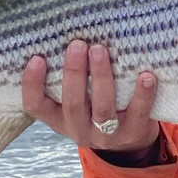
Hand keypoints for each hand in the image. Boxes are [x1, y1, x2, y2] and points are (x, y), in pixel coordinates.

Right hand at [21, 39, 159, 152]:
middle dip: (74, 73)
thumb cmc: (96, 108)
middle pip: (73, 104)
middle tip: (77, 44)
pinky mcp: (133, 134)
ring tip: (100, 50)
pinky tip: (146, 76)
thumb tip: (67, 34)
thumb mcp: (77, 101)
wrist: (129, 143)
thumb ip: (69, 79)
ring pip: (103, 109)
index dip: (32, 84)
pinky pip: (137, 114)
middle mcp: (79, 130)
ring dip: (102, 78)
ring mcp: (106, 136)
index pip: (36, 106)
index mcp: (58, 120)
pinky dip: (142, 95)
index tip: (37, 58)